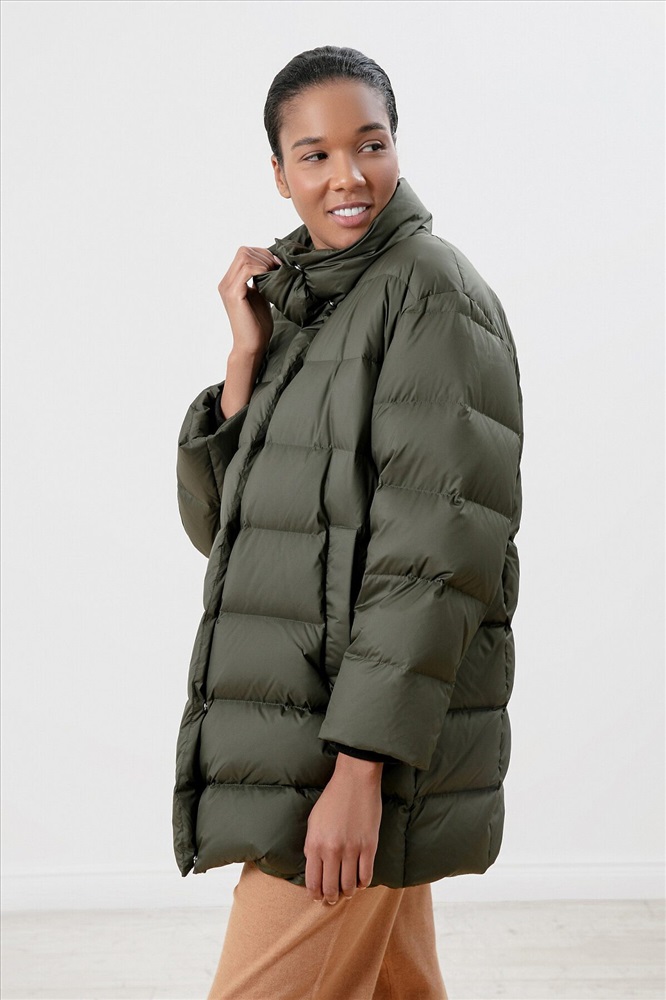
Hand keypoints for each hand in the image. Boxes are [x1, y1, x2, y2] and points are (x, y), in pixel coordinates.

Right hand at [217, 246, 280, 357]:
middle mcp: (225, 282)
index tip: (278, 264)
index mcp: (230, 282)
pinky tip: (270, 277)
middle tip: (278, 268)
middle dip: (264, 255)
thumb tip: (272, 264)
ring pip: (244, 256)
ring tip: (275, 273)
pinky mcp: (233, 294)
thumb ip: (261, 280)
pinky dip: (261, 269)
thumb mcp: (260, 296)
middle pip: (243, 251)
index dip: (263, 254)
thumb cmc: (257, 324)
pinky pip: (247, 269)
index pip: (244, 253)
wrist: (252, 345)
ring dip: (264, 261)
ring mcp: (227, 287)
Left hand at [304, 755, 382, 904]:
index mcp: (314, 844)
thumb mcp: (313, 822)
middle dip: (331, 898)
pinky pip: (366, 876)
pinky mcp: (369, 846)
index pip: (312, 882)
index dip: (315, 894)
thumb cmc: (332, 799)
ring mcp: (351, 850)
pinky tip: (360, 881)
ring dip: (347, 893)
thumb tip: (315, 868)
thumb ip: (312, 846)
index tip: (318, 897)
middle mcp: (331, 851)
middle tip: (333, 900)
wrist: (354, 780)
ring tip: (347, 892)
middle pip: (330, 888)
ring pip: (349, 886)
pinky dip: (362, 884)